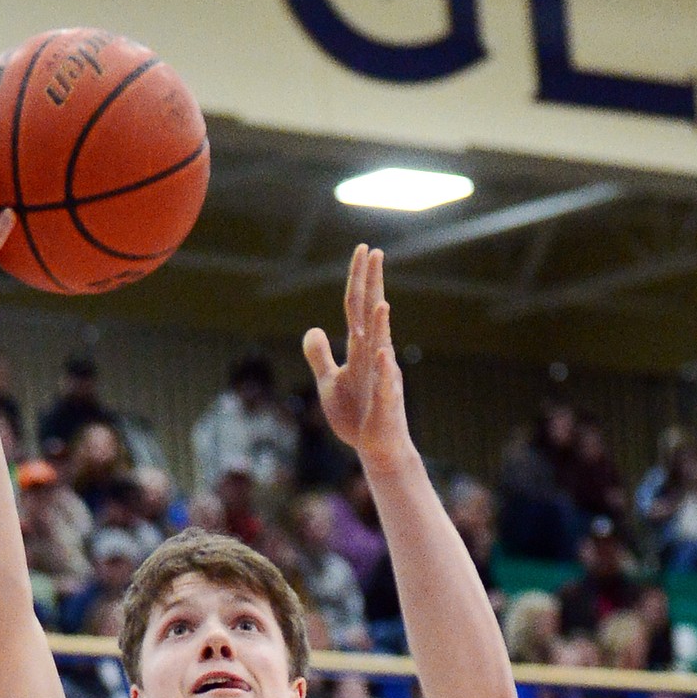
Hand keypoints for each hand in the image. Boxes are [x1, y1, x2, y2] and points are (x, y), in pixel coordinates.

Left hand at [302, 245, 412, 474]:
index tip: (363, 249)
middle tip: (373, 252)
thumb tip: (311, 329)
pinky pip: (384, 384)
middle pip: (370, 315)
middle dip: (371, 286)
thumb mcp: (329, 382)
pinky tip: (383, 354)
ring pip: (380, 346)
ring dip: (379, 325)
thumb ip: (319, 356)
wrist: (376, 448)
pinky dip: (383, 369)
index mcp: (359, 350)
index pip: (356, 307)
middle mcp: (373, 357)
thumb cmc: (356, 415)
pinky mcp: (384, 403)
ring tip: (379, 302)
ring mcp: (381, 379)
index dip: (358, 279)